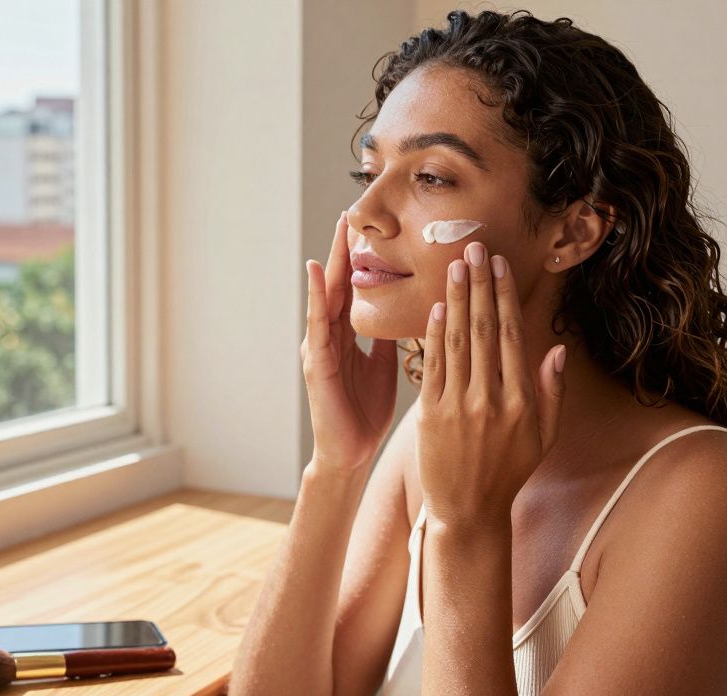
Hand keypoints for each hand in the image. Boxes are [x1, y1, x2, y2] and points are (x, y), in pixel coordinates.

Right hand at [302, 211, 400, 475]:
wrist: (349, 453)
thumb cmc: (364, 414)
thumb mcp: (384, 368)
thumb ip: (388, 340)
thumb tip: (410, 312)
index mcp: (348, 337)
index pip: (354, 289)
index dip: (359, 259)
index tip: (368, 228)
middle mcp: (330, 336)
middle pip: (337, 283)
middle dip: (342, 249)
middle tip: (350, 212)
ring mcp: (320, 347)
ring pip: (326, 295)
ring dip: (330, 261)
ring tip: (336, 230)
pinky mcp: (317, 361)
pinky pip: (318, 323)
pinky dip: (316, 296)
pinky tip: (317, 272)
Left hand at [417, 241, 565, 529]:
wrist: (468, 510)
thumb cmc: (508, 471)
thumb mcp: (543, 435)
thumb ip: (551, 392)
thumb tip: (555, 348)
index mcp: (521, 400)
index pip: (510, 334)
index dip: (502, 295)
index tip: (497, 265)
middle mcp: (491, 398)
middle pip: (483, 329)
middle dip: (477, 284)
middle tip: (471, 248)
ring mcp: (458, 405)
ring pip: (456, 341)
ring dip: (453, 299)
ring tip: (452, 267)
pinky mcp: (430, 414)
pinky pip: (433, 366)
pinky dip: (433, 334)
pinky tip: (434, 308)